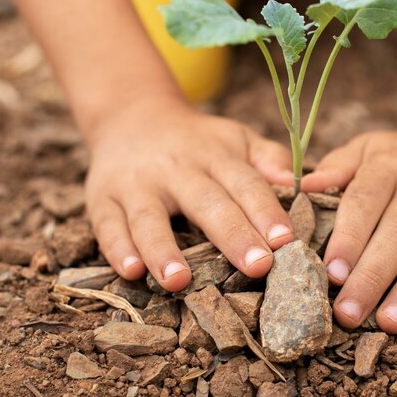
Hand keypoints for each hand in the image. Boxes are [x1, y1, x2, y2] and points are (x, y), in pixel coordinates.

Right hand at [84, 97, 294, 291]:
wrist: (131, 116)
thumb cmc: (198, 141)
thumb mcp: (235, 138)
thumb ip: (267, 158)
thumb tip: (295, 183)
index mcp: (215, 156)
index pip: (244, 183)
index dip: (266, 211)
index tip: (285, 241)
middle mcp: (176, 168)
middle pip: (206, 202)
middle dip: (232, 235)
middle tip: (258, 267)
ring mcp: (136, 183)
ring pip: (149, 217)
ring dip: (163, 249)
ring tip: (179, 281)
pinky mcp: (102, 198)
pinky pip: (108, 225)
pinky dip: (117, 249)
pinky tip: (131, 271)